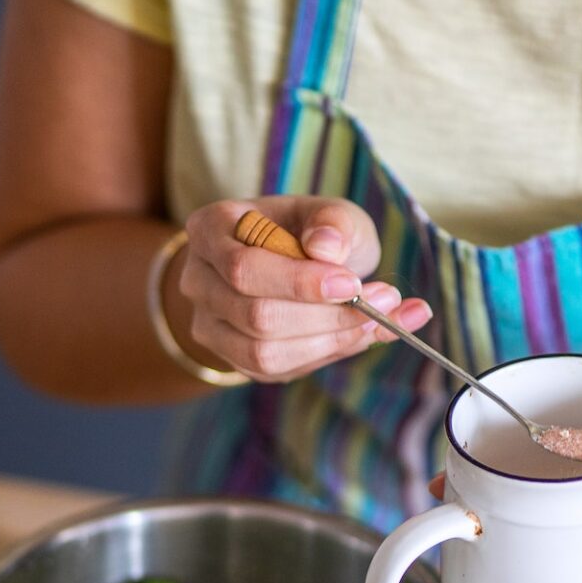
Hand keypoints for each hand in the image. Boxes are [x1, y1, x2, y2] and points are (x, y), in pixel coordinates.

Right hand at [175, 195, 432, 382]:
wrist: (293, 263)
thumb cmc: (309, 233)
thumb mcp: (328, 212)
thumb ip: (333, 222)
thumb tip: (327, 248)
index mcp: (211, 230)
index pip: (243, 267)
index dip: (298, 282)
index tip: (351, 284)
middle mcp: (198, 280)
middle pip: (255, 315)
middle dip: (326, 315)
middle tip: (383, 300)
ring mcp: (210, 324)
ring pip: (264, 352)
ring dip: (330, 341)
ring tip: (378, 319)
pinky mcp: (234, 358)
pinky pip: (278, 370)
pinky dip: (326, 355)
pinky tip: (359, 335)